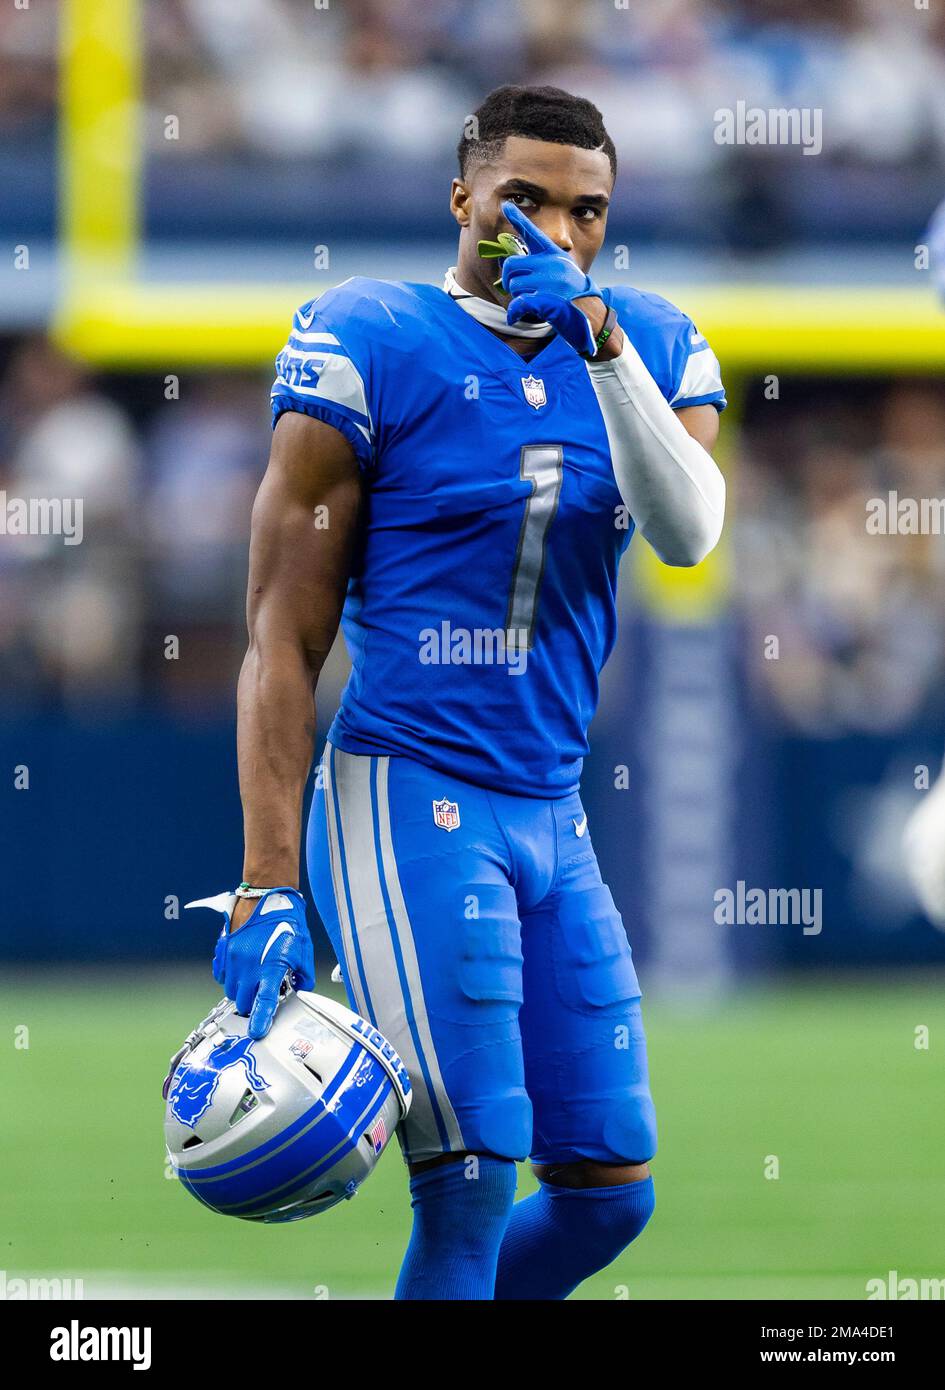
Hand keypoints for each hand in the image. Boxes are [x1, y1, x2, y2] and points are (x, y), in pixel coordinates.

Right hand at [187, 887, 314, 1038]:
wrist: (267, 897)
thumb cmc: (288, 922)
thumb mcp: (303, 950)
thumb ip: (304, 975)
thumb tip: (301, 989)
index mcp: (271, 968)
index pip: (265, 1003)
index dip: (260, 1020)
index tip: (257, 1033)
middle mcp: (249, 967)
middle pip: (244, 1002)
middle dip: (252, 1004)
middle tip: (262, 995)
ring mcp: (233, 960)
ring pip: (232, 990)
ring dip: (242, 991)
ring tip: (255, 978)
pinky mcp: (224, 951)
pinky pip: (222, 976)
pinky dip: (231, 978)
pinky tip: (243, 969)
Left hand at [499, 200, 606, 357]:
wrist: (592, 317)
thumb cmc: (574, 297)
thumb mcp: (563, 273)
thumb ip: (541, 265)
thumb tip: (510, 265)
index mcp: (554, 254)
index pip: (533, 233)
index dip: (518, 219)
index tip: (506, 205)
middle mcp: (551, 264)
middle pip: (511, 265)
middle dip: (510, 280)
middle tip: (519, 290)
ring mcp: (549, 281)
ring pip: (513, 285)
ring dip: (516, 297)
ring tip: (531, 302)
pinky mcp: (545, 300)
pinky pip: (518, 303)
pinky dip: (513, 312)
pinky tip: (515, 316)